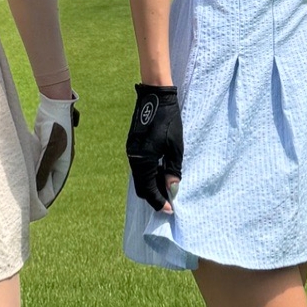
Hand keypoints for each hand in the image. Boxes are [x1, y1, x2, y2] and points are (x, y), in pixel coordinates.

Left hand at [32, 93, 78, 207]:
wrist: (56, 104)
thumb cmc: (55, 126)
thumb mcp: (49, 150)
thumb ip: (43, 170)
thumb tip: (37, 190)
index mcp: (66, 162)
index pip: (56, 185)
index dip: (47, 196)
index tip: (37, 208)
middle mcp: (61, 158)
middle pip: (49, 178)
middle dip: (40, 189)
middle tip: (28, 202)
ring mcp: (54, 150)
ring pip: (42, 169)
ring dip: (35, 177)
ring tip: (23, 189)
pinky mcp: (46, 143)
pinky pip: (38, 160)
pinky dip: (32, 166)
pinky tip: (22, 170)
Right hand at [126, 83, 182, 211]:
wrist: (155, 96)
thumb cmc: (168, 120)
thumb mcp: (175, 147)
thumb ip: (173, 170)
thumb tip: (172, 189)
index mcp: (143, 161)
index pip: (149, 190)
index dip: (160, 202)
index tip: (171, 210)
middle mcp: (133, 159)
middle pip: (141, 187)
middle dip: (154, 197)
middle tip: (169, 202)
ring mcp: (131, 153)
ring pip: (140, 178)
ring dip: (152, 186)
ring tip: (167, 188)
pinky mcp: (133, 147)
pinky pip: (139, 169)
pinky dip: (149, 176)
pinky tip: (161, 173)